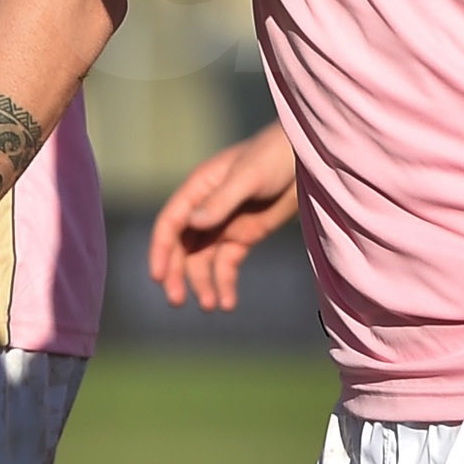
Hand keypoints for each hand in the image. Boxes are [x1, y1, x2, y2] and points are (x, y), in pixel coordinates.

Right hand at [150, 126, 299, 310]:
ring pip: (202, 261)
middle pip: (182, 247)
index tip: (158, 276)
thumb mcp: (249, 176)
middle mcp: (206, 209)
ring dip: (202, 284)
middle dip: (177, 274)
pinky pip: (227, 265)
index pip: (171, 222)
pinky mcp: (243, 238)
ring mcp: (224, 225)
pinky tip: (228, 302)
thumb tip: (192, 223)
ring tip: (211, 306)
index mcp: (199, 189)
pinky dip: (225, 284)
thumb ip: (221, 200)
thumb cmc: (274, 157)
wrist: (306, 160)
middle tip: (177, 300)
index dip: (160, 249)